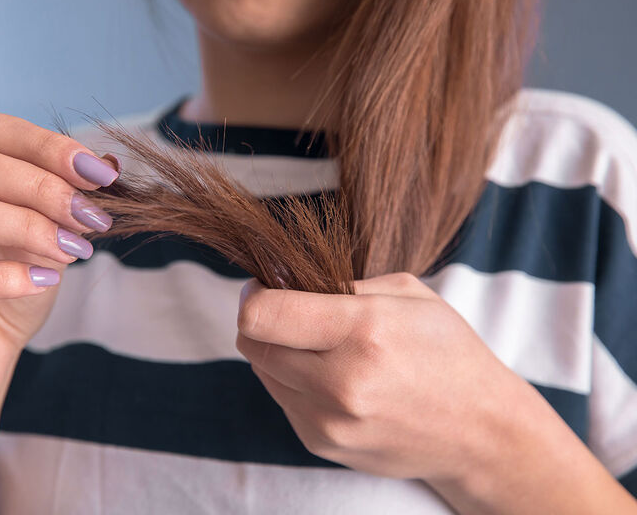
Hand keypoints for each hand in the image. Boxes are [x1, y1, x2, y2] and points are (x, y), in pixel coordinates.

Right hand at [0, 113, 118, 414]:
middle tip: (91, 218)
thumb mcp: (48, 233)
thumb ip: (67, 198)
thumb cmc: (12, 284)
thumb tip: (108, 164)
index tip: (102, 175)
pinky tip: (42, 281)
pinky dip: (5, 276)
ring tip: (72, 250)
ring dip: (26, 227)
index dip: (49, 147)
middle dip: (43, 188)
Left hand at [235, 272, 541, 481]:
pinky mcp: (322, 444)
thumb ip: (341, 285)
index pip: (261, 315)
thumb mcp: (406, 293)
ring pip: (263, 373)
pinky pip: (282, 401)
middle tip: (288, 313)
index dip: (253, 294)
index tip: (264, 286)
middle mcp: (340, 382)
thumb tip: (285, 284)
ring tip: (319, 347)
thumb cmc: (446, 352)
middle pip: (252, 344)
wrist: (478, 430)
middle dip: (262, 322)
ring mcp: (329, 421)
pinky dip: (294, 383)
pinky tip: (331, 378)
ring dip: (277, 353)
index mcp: (363, 331)